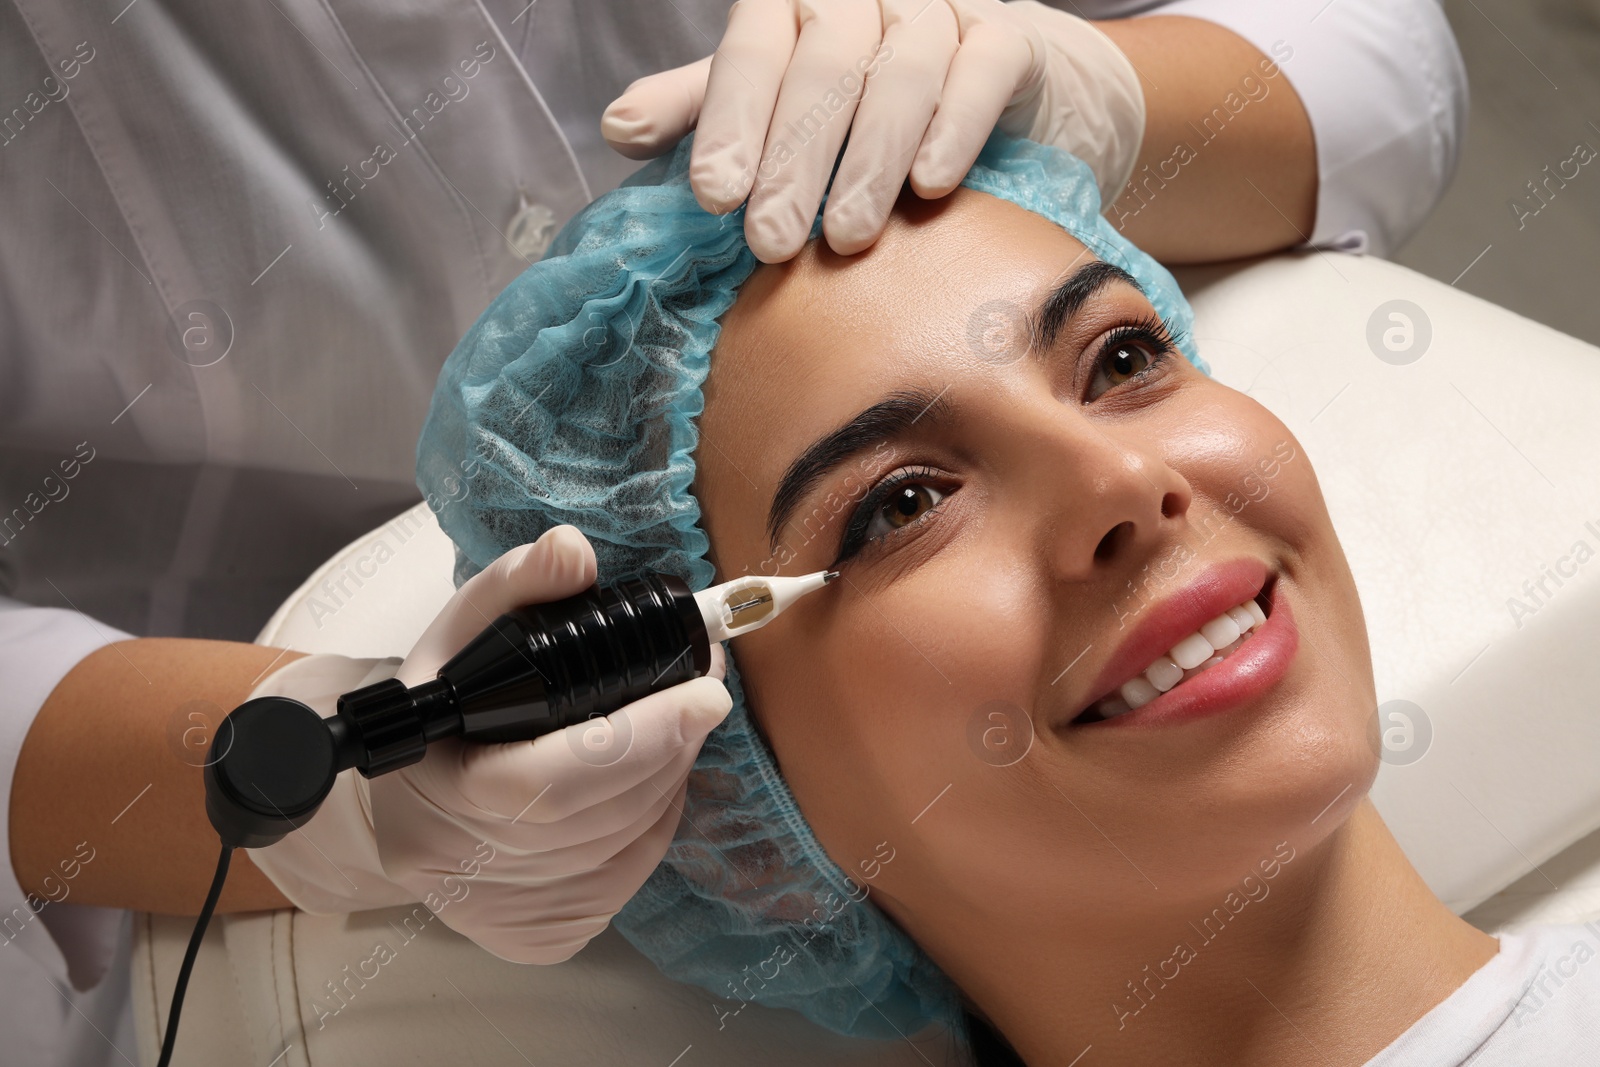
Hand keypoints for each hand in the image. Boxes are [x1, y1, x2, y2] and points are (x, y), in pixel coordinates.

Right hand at [249, 526, 731, 963]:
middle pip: (602, 815)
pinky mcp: (535, 937)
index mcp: (436, 788)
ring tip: (679, 726)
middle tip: (704, 693)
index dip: (639, 739)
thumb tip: (576, 553)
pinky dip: (651, 825)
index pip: (553, 781)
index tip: (704, 693)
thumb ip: (517, 585)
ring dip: (669, 782)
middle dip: (671, 748)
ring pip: (623, 848)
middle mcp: (465, 866)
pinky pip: (624, 879)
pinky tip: (650, 782)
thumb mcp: (460, 632)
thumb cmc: (435, 707)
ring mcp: (503, 912)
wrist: (388, 804)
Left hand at [600, 0, 1144, 262]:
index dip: (730, 124)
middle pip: (821, 71)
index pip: (751, 55)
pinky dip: (953, 127)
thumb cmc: (858, 92)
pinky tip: (929, 184)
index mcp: (792, 7)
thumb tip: (618, 129)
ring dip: (870, 159)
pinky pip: (980, 73)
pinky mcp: (1006, 40)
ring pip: (901, 72)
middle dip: (793, 161)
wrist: (991, 75)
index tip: (713, 196)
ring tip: (847, 236)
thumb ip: (704, 106)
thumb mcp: (772, 97)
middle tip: (771, 241)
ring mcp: (937, 11)